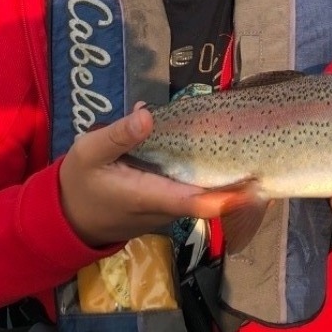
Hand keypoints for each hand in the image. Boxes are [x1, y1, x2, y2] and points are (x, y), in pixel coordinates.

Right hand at [59, 103, 250, 247]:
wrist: (66, 218)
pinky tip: (219, 148)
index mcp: (151, 195)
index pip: (198, 203)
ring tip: (249, 144)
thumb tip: (148, 114)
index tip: (256, 183)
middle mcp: (166, 208)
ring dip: (224, 176)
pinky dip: (206, 173)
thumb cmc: (80, 183)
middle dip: (237, 181)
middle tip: (264, 153)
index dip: (229, 197)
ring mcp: (167, 210)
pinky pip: (191, 190)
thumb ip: (118, 134)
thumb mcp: (90, 152)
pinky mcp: (164, 205)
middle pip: (209, 197)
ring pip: (202, 193)